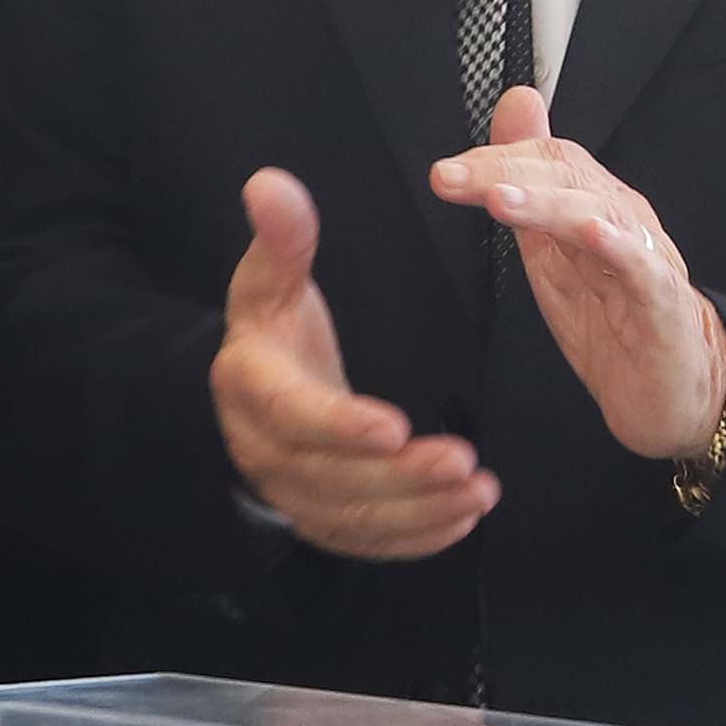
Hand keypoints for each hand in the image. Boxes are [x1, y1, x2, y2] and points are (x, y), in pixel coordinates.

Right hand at [209, 170, 492, 562]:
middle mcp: (263, 449)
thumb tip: (271, 183)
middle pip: (330, 477)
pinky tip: (463, 519)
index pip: (294, 414)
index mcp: (250, 387)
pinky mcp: (320, 520)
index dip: (341, 425)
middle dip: (401, 477)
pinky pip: (363, 542)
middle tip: (465, 463)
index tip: (396, 426)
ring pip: (352, 516)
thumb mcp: (270, 284)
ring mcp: (291, 492)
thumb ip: (283, 240)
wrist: (244, 399)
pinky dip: (414, 538)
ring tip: (481, 491)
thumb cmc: (272, 334)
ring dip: (419, 510)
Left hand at [431, 86, 725, 461]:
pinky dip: (618, 247)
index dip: (495, 158)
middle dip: (502, 174)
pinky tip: (590, 234)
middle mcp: (622, 221)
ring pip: (598, 214)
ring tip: (500, 199)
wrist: (669, 386)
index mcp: (593, 208)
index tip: (447, 172)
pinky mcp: (663, 302)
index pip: (548, 161)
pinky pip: (643, 267)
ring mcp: (646, 257)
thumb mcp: (551, 249)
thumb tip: (513, 110)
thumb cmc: (611, 316)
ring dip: (545, 202)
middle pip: (566, 179)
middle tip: (450, 178)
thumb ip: (526, 187)